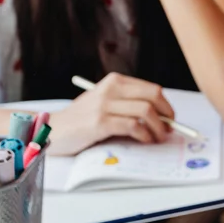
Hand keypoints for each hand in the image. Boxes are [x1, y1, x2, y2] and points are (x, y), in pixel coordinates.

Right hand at [47, 73, 175, 155]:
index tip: (170, 119)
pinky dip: (145, 135)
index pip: (151, 89)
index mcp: (114, 81)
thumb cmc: (80, 119)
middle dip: (167, 114)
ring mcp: (105, 105)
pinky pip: (133, 126)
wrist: (53, 129)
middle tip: (169, 129)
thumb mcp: (103, 102)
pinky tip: (145, 141)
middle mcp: (111, 89)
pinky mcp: (100, 122)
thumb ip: (126, 104)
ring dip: (158, 127)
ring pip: (146, 111)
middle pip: (153, 96)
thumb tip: (159, 117)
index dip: (166, 105)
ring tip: (158, 138)